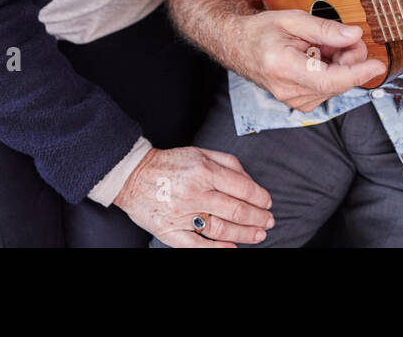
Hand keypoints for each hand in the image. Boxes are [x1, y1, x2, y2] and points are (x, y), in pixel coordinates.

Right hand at [113, 146, 274, 247]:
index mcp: (204, 170)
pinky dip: (218, 249)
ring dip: (244, 234)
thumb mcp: (201, 152)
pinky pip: (197, 245)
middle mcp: (195, 192)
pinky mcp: (170, 231)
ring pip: (221, 229)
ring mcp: (183, 214)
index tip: (267, 203)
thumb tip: (250, 182)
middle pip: (236, 210)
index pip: (242, 187)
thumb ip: (228, 164)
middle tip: (268, 221)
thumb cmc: (170, 164)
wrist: (133, 175)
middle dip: (258, 218)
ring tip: (258, 235)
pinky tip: (232, 249)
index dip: (260, 197)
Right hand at [239, 10, 385, 111]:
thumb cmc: (262, 31)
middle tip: (343, 36)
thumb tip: (355, 35)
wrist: (239, 47)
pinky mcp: (300, 103)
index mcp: (282, 67)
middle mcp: (288, 90)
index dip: (357, 73)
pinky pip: (330, 88)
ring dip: (340, 64)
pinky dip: (333, 71)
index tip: (378, 65)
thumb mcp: (292, 19)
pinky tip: (320, 57)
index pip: (328, 79)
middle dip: (350, 57)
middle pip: (338, 81)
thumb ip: (325, 29)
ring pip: (337, 85)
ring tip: (321, 45)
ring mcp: (294, 100)